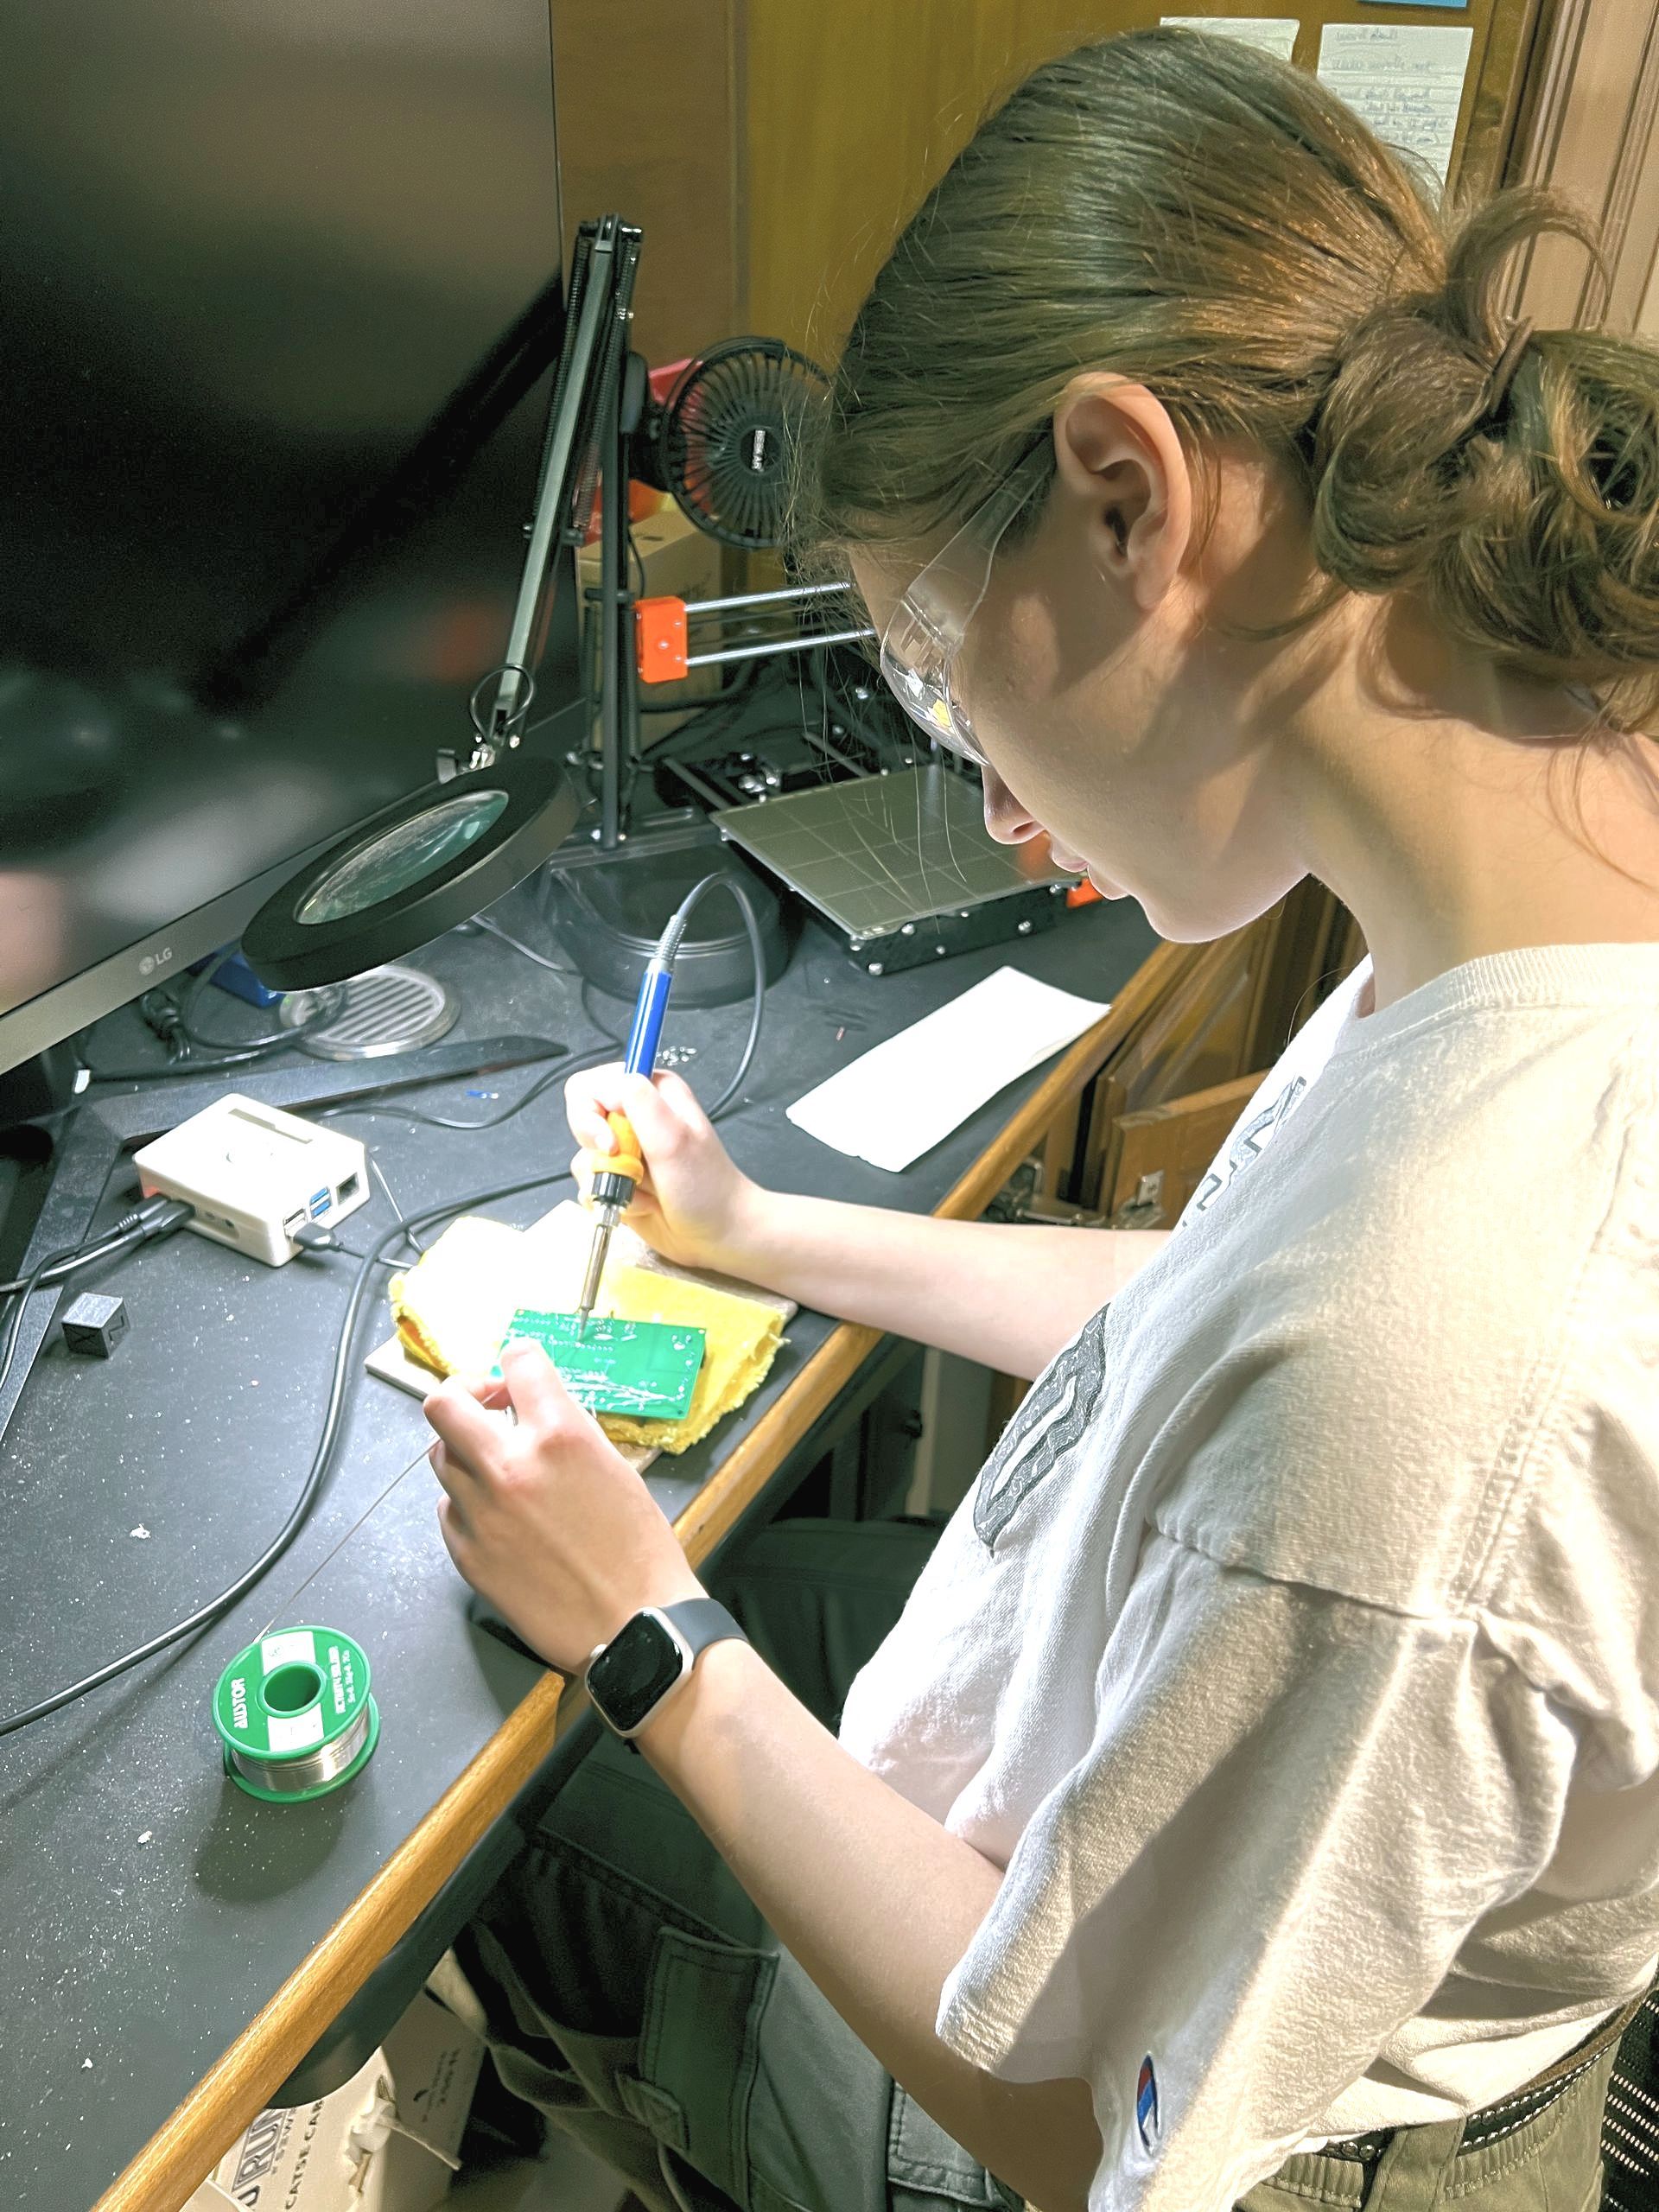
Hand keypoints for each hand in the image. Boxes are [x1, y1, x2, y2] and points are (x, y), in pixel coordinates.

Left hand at [423, 1343, 703, 1674]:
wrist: (634, 1625)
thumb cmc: (639, 1551)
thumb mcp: (615, 1468)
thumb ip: (567, 1431)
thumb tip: (537, 1412)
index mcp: (559, 1436)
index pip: (518, 1362)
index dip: (518, 1361)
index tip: (517, 1375)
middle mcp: (510, 1467)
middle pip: (445, 1403)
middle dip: (464, 1394)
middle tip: (486, 1408)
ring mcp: (481, 1512)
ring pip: (441, 1457)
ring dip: (467, 1453)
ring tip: (498, 1470)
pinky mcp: (467, 1554)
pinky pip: (449, 1510)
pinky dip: (469, 1505)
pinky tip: (500, 1519)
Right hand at [566, 1064, 764, 1273]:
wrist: (717, 1234)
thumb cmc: (705, 1186)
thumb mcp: (673, 1136)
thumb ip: (637, 1101)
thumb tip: (601, 1088)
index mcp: (650, 1091)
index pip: (590, 1086)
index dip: (591, 1115)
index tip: (612, 1142)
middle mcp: (634, 1115)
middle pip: (581, 1121)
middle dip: (600, 1152)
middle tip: (630, 1168)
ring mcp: (625, 1149)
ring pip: (584, 1158)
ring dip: (613, 1180)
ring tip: (646, 1191)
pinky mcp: (619, 1179)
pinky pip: (590, 1186)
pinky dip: (613, 1200)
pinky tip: (643, 1205)